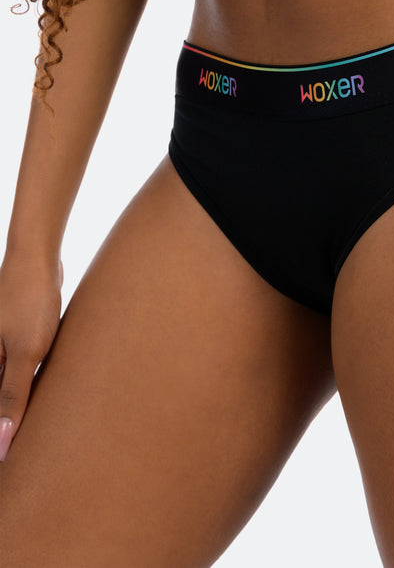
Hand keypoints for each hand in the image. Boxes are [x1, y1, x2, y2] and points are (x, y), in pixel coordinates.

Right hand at [0, 250, 62, 461]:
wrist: (38, 261)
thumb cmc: (29, 303)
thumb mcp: (25, 352)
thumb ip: (12, 396)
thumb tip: (1, 442)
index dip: (1, 440)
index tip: (9, 472)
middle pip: (1, 405)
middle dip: (9, 428)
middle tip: (23, 462)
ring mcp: (1, 352)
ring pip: (10, 391)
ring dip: (22, 409)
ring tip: (43, 440)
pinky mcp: (19, 343)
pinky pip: (22, 374)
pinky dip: (33, 388)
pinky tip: (50, 402)